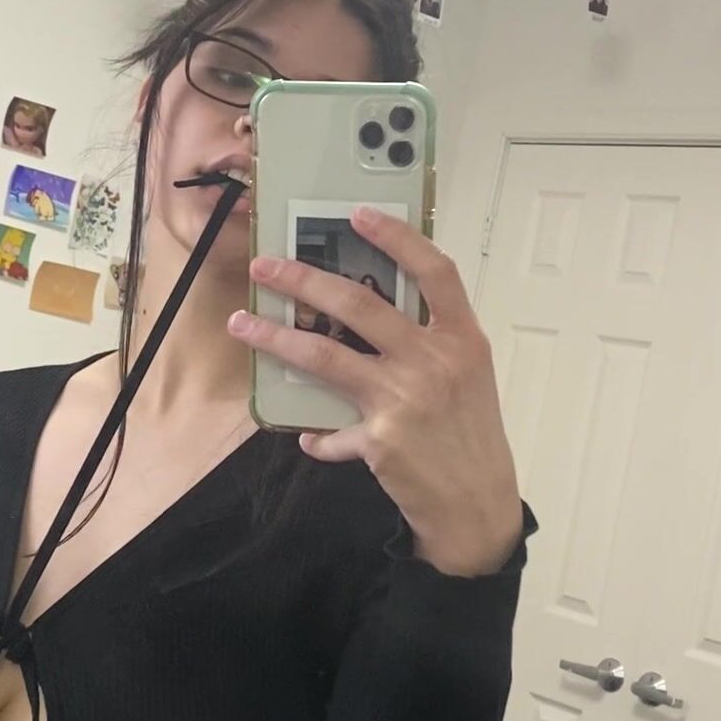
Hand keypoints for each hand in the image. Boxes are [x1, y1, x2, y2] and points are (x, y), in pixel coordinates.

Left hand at [229, 206, 523, 575]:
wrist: (478, 505)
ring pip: (325, 354)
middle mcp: (435, 361)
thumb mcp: (468, 377)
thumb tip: (369, 317)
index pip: (435, 271)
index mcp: (463, 339)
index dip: (398, 238)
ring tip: (243, 325)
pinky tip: (309, 438)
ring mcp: (405, 398)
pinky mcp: (380, 439)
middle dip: (303, 280)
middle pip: (359, 303)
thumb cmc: (471, 435)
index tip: (359, 215)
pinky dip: (318, 435)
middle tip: (265, 267)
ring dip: (276, 338)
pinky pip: (331, 430)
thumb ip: (430, 342)